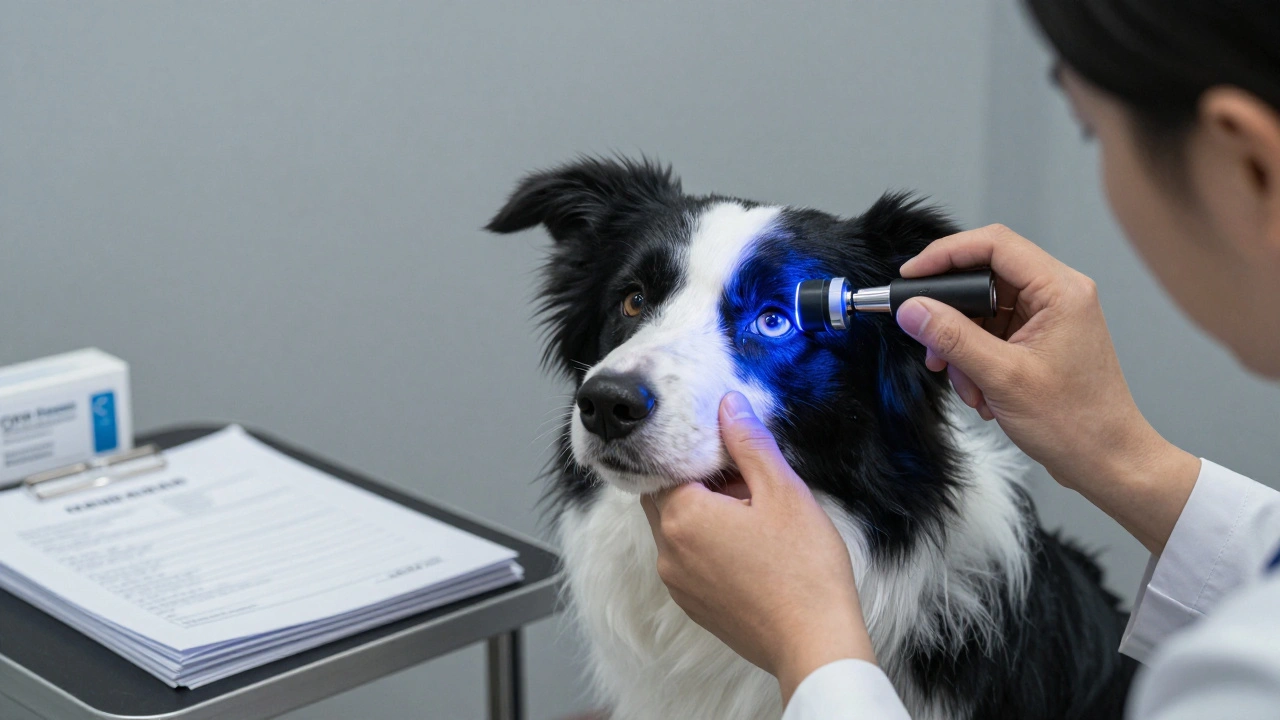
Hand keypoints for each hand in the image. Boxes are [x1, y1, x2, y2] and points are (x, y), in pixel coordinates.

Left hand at [641, 392, 874, 704]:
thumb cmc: (803, 568)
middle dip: (698, 482)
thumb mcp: (782, 490)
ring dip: (704, 514)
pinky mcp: (692, 605)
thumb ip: (749, 442)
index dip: (698, 453)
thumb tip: (728, 404)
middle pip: (665, 496)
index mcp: (681, 516)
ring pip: (676, 529)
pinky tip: (750, 547)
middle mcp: (667, 551)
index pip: (668, 465)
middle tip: (745, 480)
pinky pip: (687, 561)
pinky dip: (708, 545)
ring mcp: (677, 583)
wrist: (815, 643)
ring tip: (753, 514)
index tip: (731, 452)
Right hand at [896, 224, 1199, 553]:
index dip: (945, 255)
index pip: (993, 245)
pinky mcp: (1040, 340)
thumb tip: (911, 309)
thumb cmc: (1075, 423)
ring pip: (983, 311)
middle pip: (983, 278)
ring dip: (962, 346)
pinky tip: (980, 391)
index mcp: (1060, 290)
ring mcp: (1049, 318)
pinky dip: (976, 360)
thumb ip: (953, 338)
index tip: (910, 276)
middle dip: (950, 315)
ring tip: (965, 384)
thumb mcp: (1002, 378)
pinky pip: (992, 334)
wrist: (1108, 462)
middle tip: (928, 344)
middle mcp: (1057, 295)